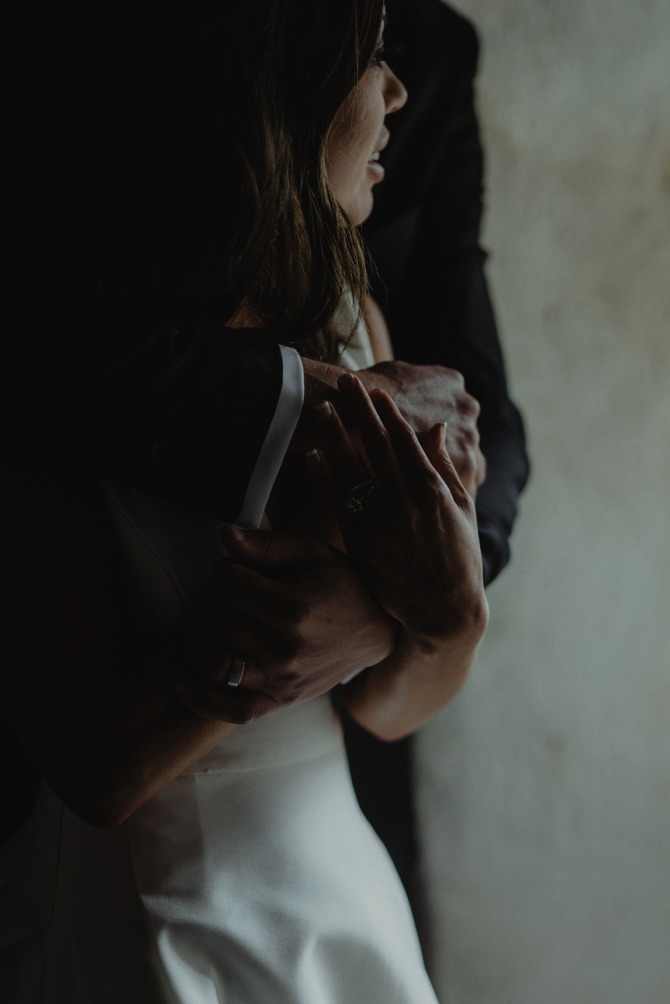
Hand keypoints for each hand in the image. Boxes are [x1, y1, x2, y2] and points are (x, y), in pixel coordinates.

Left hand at [174, 527, 395, 722]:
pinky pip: (232, 710)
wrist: (377, 630)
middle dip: (210, 601)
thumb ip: (267, 544)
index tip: (237, 572)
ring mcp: (282, 680)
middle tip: (225, 596)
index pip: (225, 583)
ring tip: (211, 626)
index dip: (222, 571)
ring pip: (212, 662)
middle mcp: (286, 647)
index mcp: (293, 607)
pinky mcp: (281, 701)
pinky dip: (202, 699)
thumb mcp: (313, 554)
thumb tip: (225, 536)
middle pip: (213, 620)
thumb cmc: (342, 586)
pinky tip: (183, 683)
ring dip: (198, 640)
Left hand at [309, 372, 487, 651]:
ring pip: (354, 468)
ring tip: (323, 410)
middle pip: (377, 445)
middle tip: (345, 382)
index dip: (388, 414)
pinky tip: (314, 455)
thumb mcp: (462, 509)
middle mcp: (407, 501)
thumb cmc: (458, 560)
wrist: (443, 612)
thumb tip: (435, 428)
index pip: (406, 441)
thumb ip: (445, 467)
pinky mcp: (364, 542)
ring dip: (337, 436)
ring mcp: (383, 521)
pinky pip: (340, 501)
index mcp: (434, 490)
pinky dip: (327, 476)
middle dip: (360, 410)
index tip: (374, 392)